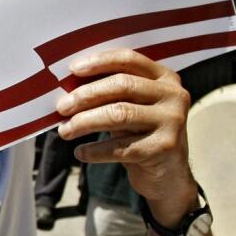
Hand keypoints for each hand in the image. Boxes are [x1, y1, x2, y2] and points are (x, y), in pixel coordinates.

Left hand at [56, 49, 196, 223]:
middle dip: (86, 95)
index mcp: (164, 78)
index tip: (72, 69)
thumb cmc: (140, 134)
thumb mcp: (130, 107)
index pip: (129, 60)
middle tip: (61, 107)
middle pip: (122, 85)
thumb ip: (110, 94)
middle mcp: (174, 95)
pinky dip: (95, 150)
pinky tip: (80, 153)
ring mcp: (172, 121)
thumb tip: (67, 89)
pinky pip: (121, 147)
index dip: (99, 62)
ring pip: (120, 114)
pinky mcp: (165, 147)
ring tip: (64, 131)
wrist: (167, 175)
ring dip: (85, 122)